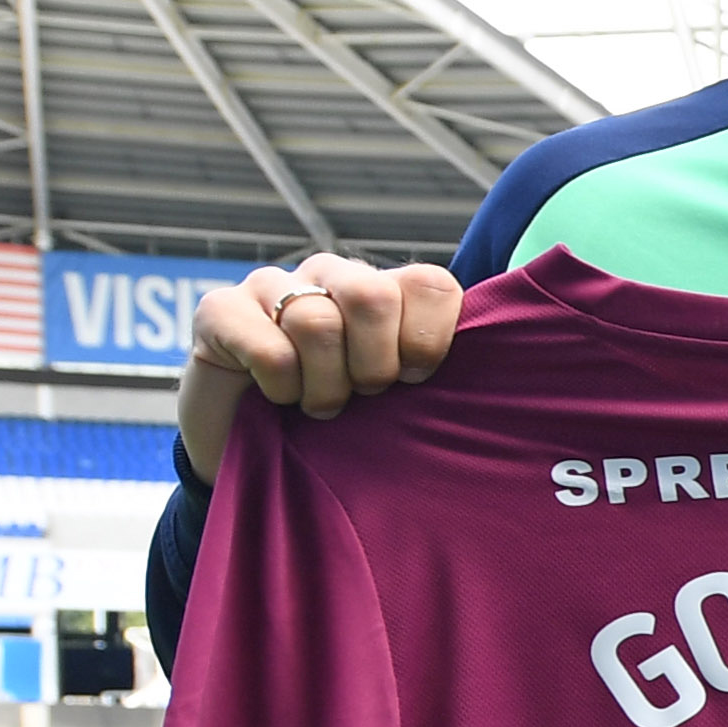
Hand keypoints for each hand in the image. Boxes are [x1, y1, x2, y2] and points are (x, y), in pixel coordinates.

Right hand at [177, 256, 464, 479]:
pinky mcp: (218, 309)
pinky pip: (265, 346)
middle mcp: (332, 275)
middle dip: (373, 364)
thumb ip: (447, 378)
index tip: (415, 381)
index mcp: (386, 289)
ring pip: (316, 322)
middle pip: (373, 295)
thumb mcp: (404, 402)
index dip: (428, 340)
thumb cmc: (344, 426)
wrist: (253, 451)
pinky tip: (275, 395)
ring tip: (319, 406)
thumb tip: (509, 379)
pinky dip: (278, 385)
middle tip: (364, 395)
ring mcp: (272, 285)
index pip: (431, 284)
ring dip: (323, 385)